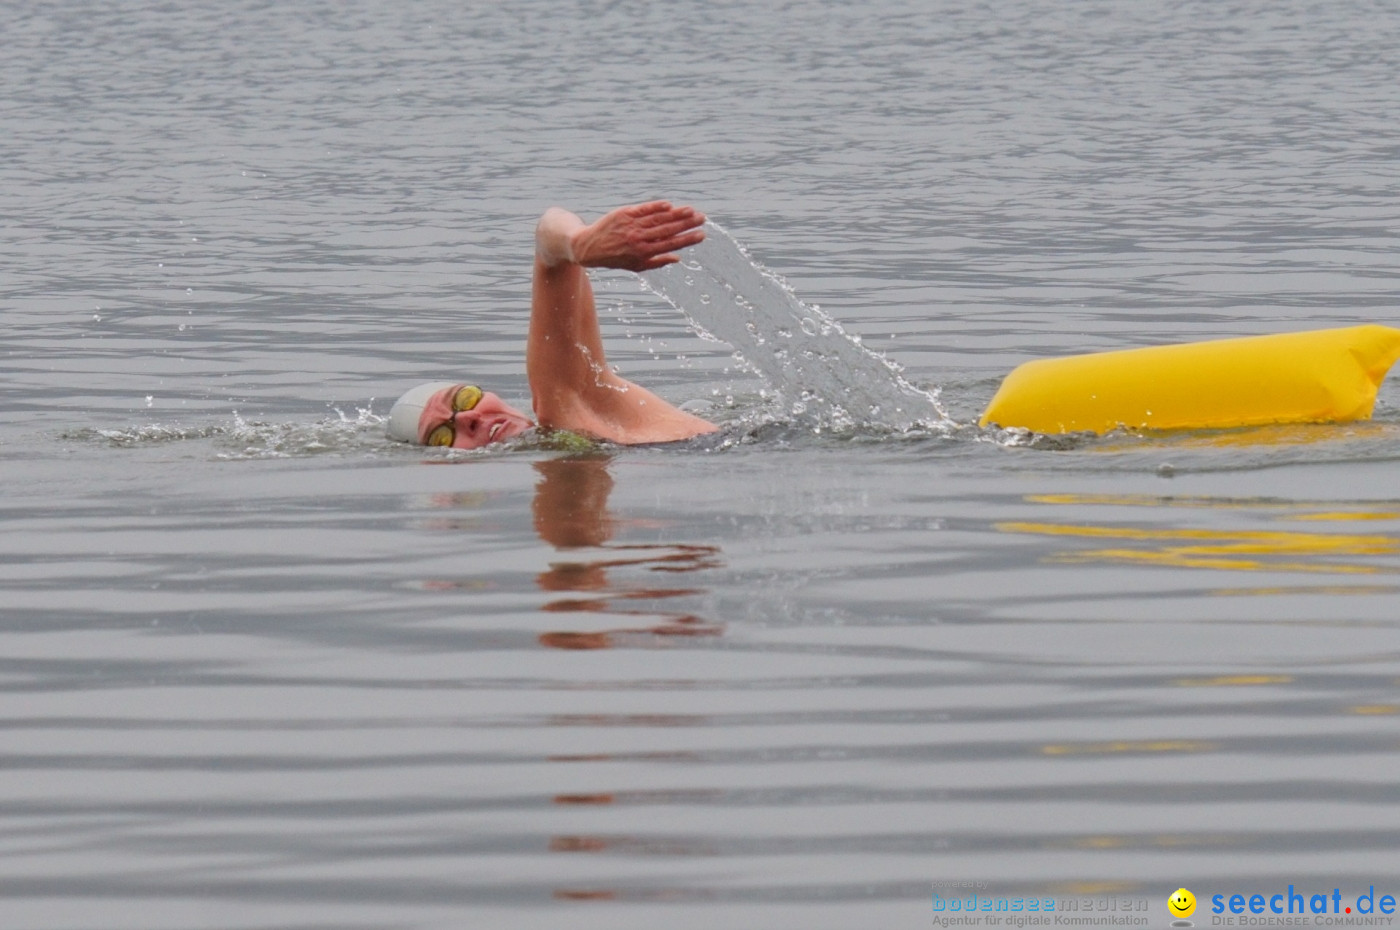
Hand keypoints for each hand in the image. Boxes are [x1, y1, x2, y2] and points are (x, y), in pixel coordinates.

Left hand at [570, 201, 705, 271]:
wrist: (587, 246)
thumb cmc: (615, 258)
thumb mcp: (635, 266)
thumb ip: (657, 262)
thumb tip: (678, 258)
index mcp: (643, 253)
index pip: (670, 244)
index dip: (687, 239)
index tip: (701, 235)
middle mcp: (638, 238)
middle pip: (668, 229)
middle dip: (687, 224)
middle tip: (702, 218)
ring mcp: (631, 225)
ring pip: (658, 218)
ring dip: (677, 214)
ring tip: (692, 210)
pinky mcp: (624, 213)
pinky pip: (644, 209)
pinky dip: (657, 207)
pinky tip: (670, 205)